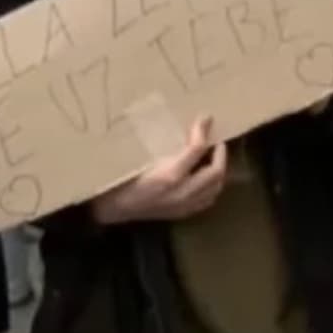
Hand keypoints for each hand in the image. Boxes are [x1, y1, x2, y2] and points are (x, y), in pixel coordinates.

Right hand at [90, 117, 227, 224]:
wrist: (111, 209)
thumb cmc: (120, 177)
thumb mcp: (138, 156)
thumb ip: (162, 143)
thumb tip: (182, 124)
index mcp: (169, 175)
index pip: (196, 149)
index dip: (202, 131)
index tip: (206, 118)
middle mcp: (181, 192)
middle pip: (215, 171)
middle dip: (220, 154)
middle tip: (216, 141)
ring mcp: (183, 206)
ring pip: (215, 187)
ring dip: (219, 170)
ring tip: (214, 157)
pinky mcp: (181, 213)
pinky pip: (207, 200)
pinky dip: (212, 186)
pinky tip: (206, 177)